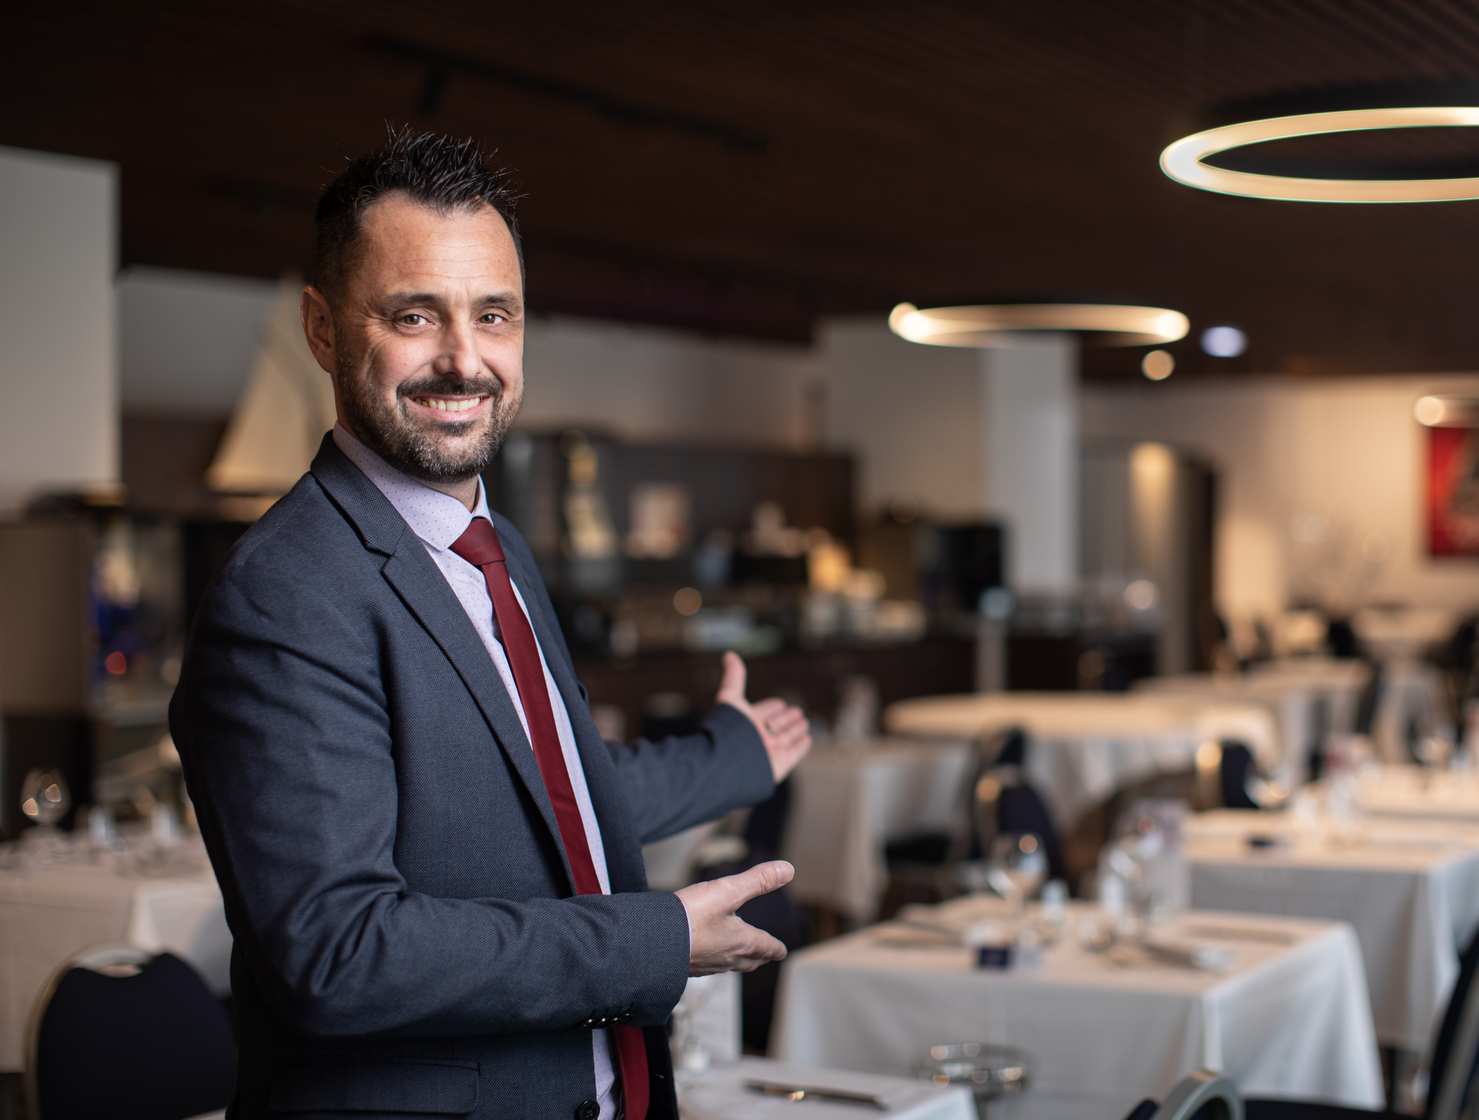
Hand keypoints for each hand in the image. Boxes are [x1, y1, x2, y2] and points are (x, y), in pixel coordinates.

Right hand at [676, 860, 793, 974]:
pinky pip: (709, 968)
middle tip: (765, 956)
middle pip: (750, 961)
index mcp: (742, 942)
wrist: (652, 941)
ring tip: (740, 957)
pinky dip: (716, 963)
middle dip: (760, 957)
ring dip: (740, 961)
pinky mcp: (688, 968)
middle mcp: (727, 958)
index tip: (782, 951)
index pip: (766, 947)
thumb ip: (757, 881)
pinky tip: (707, 957)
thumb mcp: (728, 891)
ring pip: (730, 966)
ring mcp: (707, 965)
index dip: (776, 948)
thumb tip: (787, 870)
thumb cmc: (691, 917)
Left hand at [716, 651, 811, 781]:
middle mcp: (756, 739)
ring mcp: (768, 752)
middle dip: (785, 718)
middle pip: (774, 726)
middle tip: (795, 711)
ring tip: (803, 721)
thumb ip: (733, 678)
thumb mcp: (730, 698)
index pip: (761, 713)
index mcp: (745, 724)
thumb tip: (729, 654)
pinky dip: (801, 746)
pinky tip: (807, 739)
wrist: (728, 762)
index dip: (770, 708)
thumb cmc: (728, 730)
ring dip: (795, 730)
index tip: (778, 703)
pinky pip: (793, 753)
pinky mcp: (778, 764)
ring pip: (785, 738)